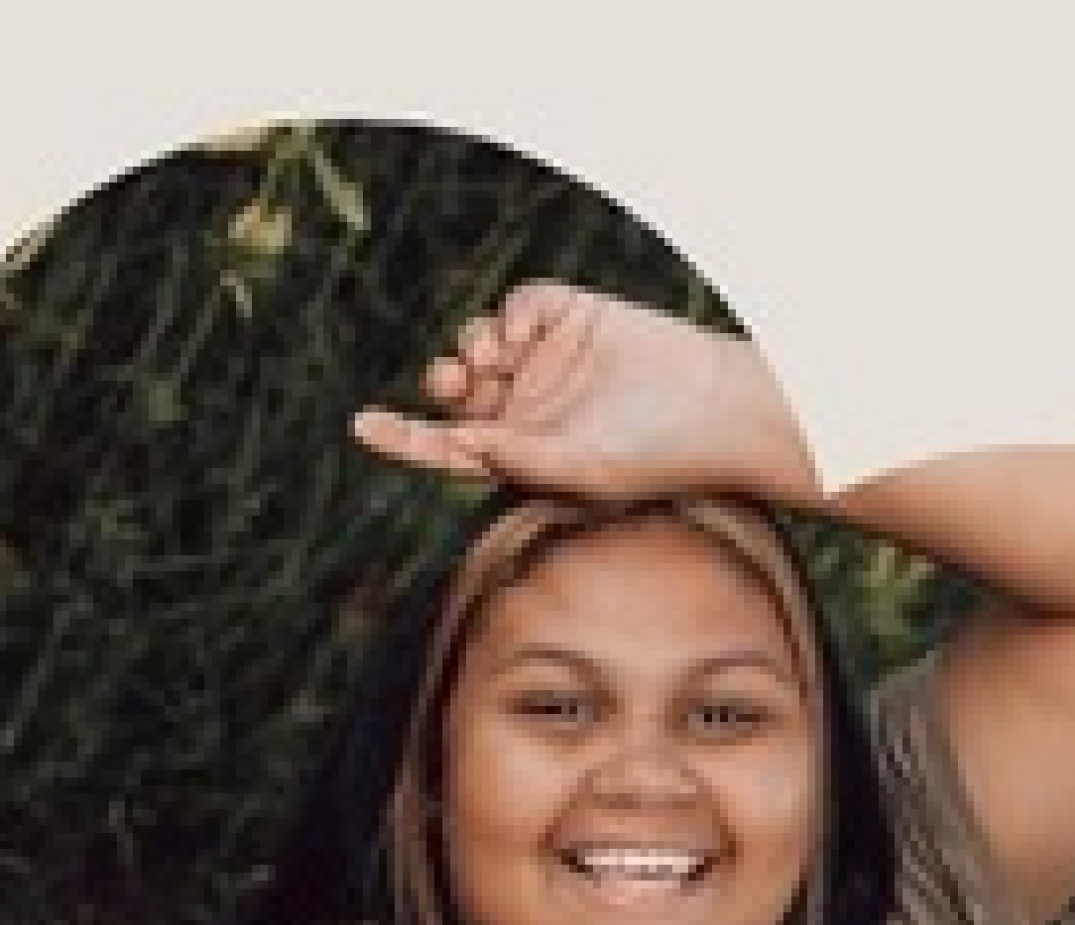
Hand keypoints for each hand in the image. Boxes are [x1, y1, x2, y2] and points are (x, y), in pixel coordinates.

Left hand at [351, 282, 816, 506]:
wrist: (712, 408)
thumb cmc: (654, 459)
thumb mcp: (583, 470)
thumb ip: (520, 457)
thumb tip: (458, 440)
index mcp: (519, 453)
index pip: (446, 446)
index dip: (402, 437)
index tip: (362, 426)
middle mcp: (525, 406)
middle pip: (456, 390)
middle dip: (444, 382)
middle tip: (454, 380)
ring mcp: (545, 359)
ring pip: (479, 343)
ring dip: (472, 346)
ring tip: (493, 356)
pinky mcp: (570, 315)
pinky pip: (519, 304)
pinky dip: (512, 312)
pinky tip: (526, 332)